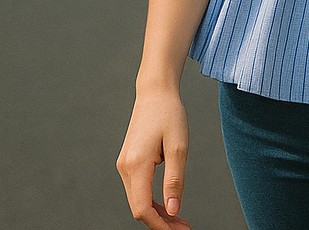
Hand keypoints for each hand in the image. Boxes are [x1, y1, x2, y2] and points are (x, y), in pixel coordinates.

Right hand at [116, 86, 191, 229]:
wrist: (155, 92)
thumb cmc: (169, 114)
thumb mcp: (179, 146)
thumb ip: (175, 180)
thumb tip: (173, 210)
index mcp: (136, 164)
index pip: (142, 208)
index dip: (160, 225)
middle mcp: (125, 167)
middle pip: (139, 208)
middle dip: (161, 222)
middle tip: (184, 227)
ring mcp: (124, 164)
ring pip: (138, 200)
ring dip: (157, 213)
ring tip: (179, 220)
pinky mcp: (128, 162)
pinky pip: (138, 189)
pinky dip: (152, 200)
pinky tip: (167, 204)